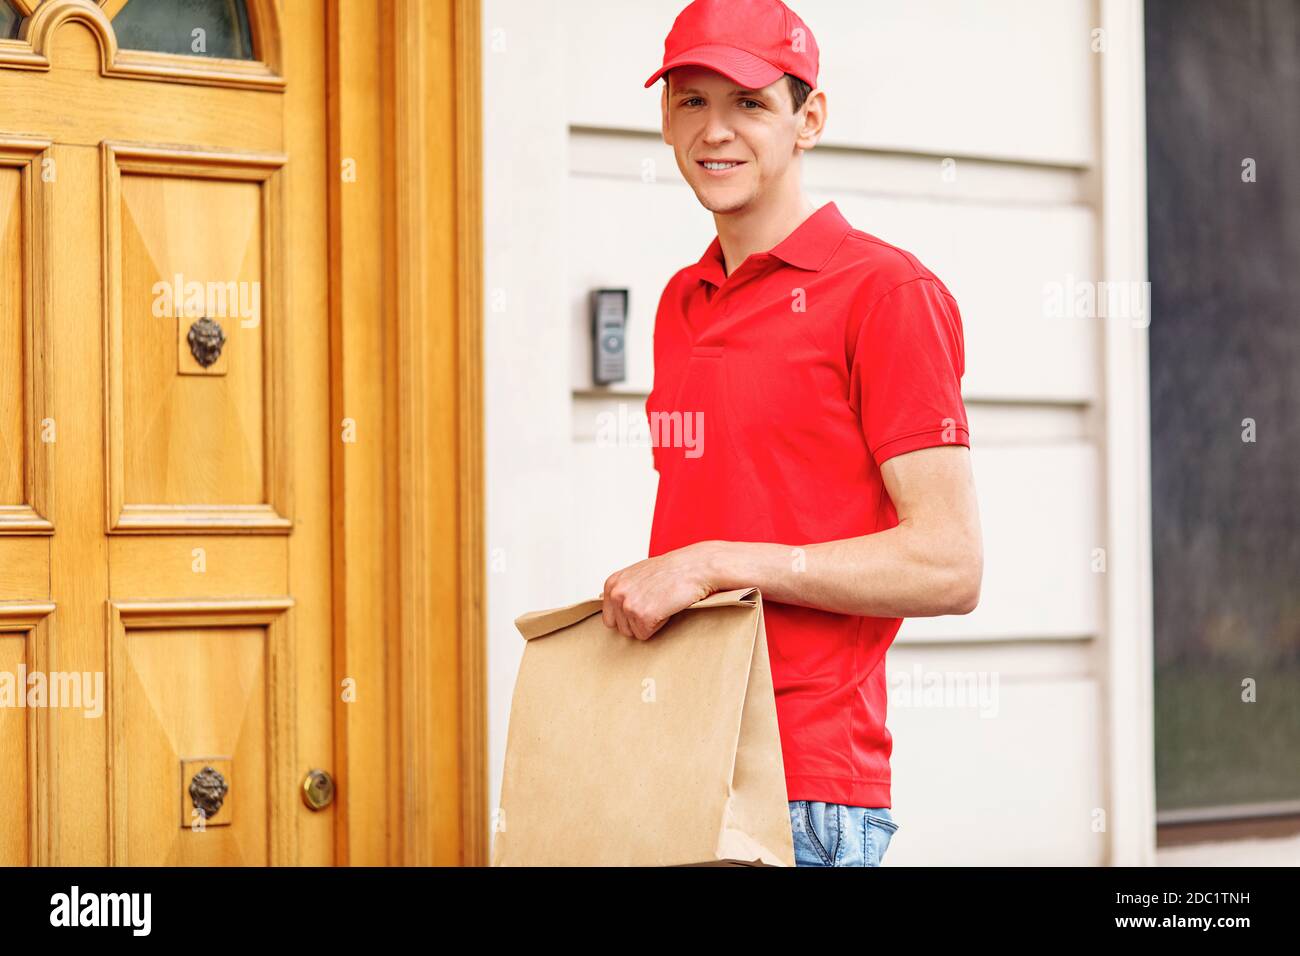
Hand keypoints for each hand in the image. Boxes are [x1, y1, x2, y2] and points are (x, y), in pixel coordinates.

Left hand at [601, 542, 722, 640]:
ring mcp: (628, 605)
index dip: (629, 616)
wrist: (694, 567)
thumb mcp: (638, 574)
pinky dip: (659, 626)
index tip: (644, 605)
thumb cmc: (672, 570)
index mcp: (612, 583)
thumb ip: (624, 590)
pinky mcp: (643, 616)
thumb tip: (617, 609)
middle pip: (621, 628)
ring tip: (661, 603)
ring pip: (633, 633)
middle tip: (655, 604)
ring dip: (649, 623)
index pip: (610, 618)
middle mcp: (616, 593)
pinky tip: (666, 608)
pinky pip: (646, 635)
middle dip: (638, 622)